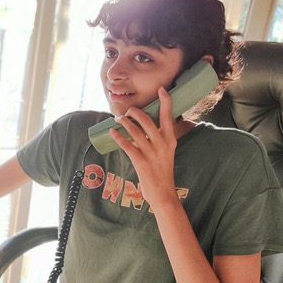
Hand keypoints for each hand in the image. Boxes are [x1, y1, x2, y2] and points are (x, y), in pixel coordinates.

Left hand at [109, 87, 179, 207]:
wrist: (163, 193)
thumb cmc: (163, 171)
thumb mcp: (167, 152)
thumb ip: (160, 139)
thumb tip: (146, 126)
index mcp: (171, 140)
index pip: (168, 116)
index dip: (165, 102)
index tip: (161, 89)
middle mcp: (163, 144)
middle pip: (147, 121)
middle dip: (134, 112)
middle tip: (127, 111)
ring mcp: (152, 153)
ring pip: (135, 131)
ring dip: (124, 123)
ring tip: (118, 119)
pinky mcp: (141, 162)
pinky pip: (127, 146)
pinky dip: (118, 137)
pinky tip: (112, 133)